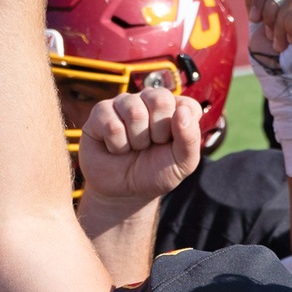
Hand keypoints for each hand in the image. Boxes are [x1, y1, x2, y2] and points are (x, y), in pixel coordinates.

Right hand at [77, 87, 203, 205]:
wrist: (125, 192)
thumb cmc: (156, 173)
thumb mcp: (182, 163)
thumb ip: (190, 139)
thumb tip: (182, 111)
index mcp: (175, 108)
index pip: (187, 106)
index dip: (181, 131)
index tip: (171, 145)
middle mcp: (150, 100)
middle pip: (160, 100)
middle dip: (157, 133)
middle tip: (150, 145)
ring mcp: (124, 103)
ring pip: (134, 111)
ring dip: (136, 140)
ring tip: (133, 147)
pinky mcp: (101, 112)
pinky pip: (112, 124)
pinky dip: (117, 145)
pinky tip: (116, 148)